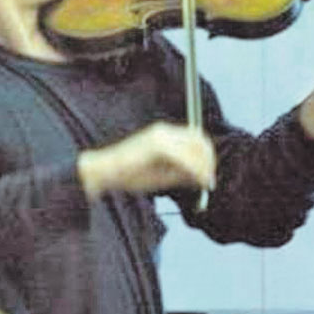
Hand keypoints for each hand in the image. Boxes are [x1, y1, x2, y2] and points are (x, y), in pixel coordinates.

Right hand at [77, 122, 215, 199]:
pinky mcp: (156, 144)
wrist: (104, 172)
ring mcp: (160, 135)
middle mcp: (164, 130)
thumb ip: (181, 171)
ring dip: (203, 166)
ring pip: (193, 148)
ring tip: (204, 182)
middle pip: (198, 140)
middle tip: (209, 180)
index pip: (195, 138)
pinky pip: (183, 157)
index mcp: (164, 134)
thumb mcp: (162, 174)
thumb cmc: (128, 175)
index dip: (206, 156)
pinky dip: (193, 169)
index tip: (208, 175)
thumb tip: (203, 175)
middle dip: (208, 161)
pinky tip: (196, 180)